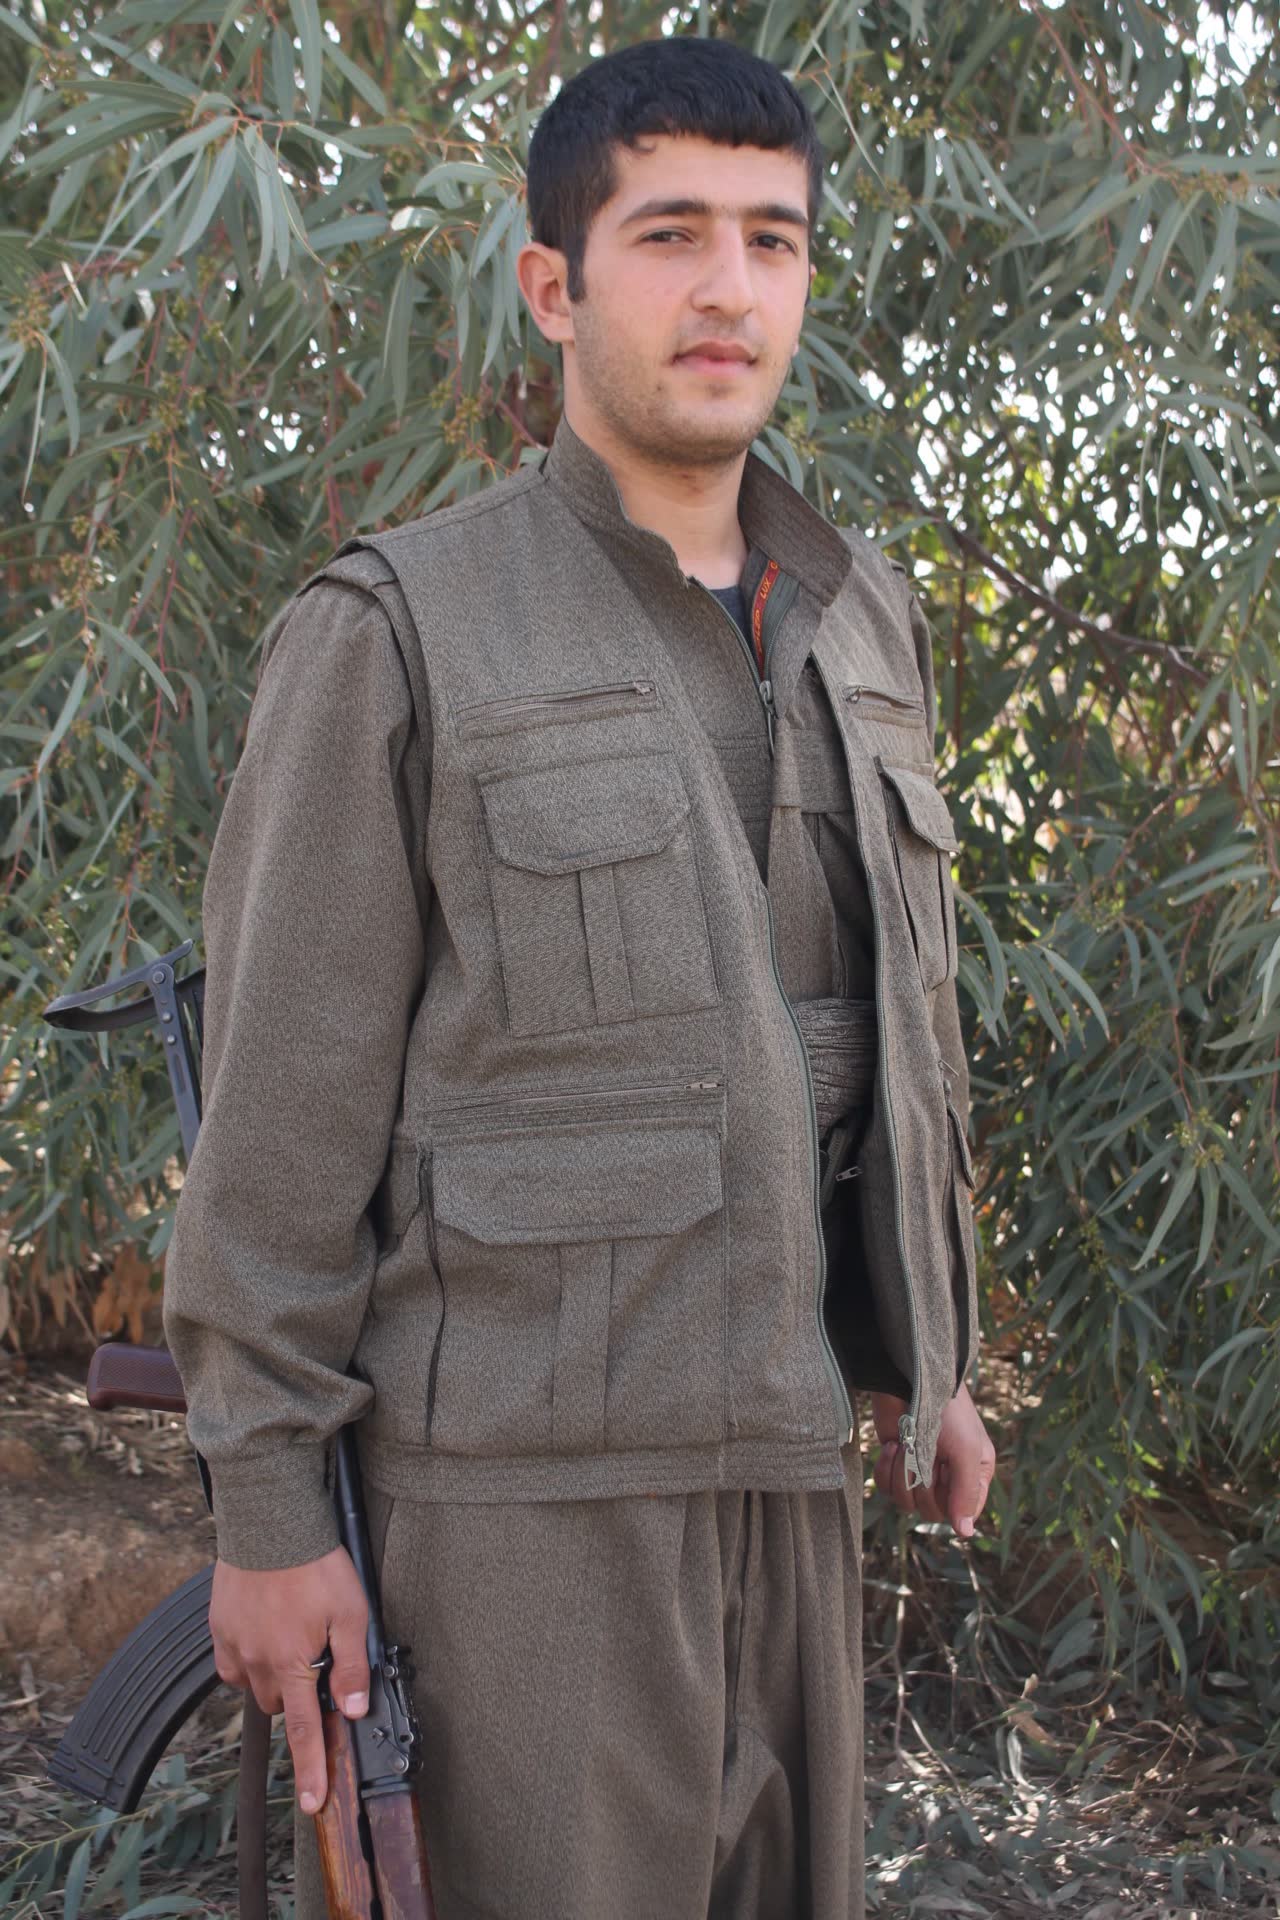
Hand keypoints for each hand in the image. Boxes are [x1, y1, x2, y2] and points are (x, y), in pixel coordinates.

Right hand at [210, 1546, 369, 1813]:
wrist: (270, 1524)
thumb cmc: (313, 1565)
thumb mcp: (351, 1612)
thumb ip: (352, 1664)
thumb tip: (351, 1709)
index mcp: (291, 1664)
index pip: (303, 1732)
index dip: (309, 1771)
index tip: (310, 1803)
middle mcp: (256, 1663)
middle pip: (280, 1704)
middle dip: (299, 1696)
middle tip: (317, 1661)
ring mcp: (233, 1646)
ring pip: (255, 1683)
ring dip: (275, 1674)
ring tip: (293, 1638)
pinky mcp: (219, 1627)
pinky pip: (233, 1661)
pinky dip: (250, 1656)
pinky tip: (266, 1631)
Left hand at [869, 1383, 994, 1536]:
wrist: (908, 1381)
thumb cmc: (948, 1412)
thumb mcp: (966, 1451)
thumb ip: (966, 1494)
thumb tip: (965, 1532)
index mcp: (974, 1475)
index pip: (963, 1514)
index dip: (950, 1501)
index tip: (942, 1475)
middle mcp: (949, 1478)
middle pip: (931, 1511)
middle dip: (922, 1484)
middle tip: (923, 1456)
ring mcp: (920, 1471)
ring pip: (907, 1502)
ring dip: (902, 1474)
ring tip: (904, 1446)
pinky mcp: (897, 1463)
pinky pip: (887, 1488)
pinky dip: (886, 1469)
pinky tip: (892, 1446)